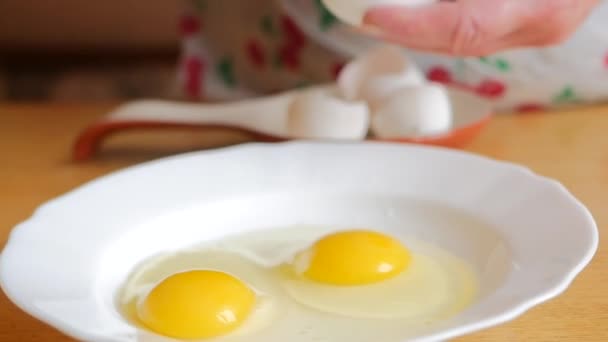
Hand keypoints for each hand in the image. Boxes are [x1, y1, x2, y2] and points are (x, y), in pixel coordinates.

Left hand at [363, 0, 598, 55]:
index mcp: (541, 6)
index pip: (462, 26)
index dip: (411, 25)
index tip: (373, 16)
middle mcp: (541, 24)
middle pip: (456, 42)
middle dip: (406, 32)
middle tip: (366, 17)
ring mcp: (540, 30)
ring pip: (465, 42)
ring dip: (421, 31)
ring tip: (384, 17)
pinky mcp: (536, 26)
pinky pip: (480, 32)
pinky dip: (445, 24)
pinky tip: (420, 12)